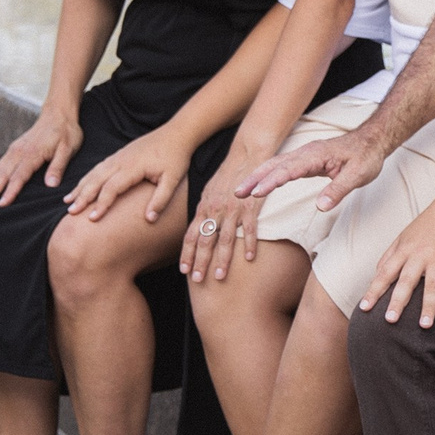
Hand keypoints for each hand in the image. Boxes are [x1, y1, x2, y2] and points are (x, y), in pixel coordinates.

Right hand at [0, 111, 81, 207]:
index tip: (1, 204)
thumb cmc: (66, 132)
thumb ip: (58, 166)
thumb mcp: (68, 149)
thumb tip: (51, 185)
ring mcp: (14, 151)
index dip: (10, 191)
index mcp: (32, 153)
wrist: (58, 113)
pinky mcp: (13, 150)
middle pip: (1, 175)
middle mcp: (18, 152)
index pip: (19, 176)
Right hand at [62, 126, 194, 223]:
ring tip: (68, 201)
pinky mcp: (118, 155)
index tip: (92, 219)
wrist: (176, 134)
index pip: (111, 188)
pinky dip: (86, 178)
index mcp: (132, 167)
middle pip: (96, 180)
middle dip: (82, 197)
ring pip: (93, 173)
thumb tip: (149, 220)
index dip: (101, 204)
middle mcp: (120, 161)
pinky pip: (98, 168)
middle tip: (71, 212)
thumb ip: (161, 200)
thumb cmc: (175, 157)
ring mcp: (117, 157)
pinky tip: (80, 186)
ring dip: (80, 187)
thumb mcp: (173, 180)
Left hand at [179, 161, 262, 282]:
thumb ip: (205, 209)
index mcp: (204, 207)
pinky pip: (249, 229)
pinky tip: (249, 258)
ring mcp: (233, 210)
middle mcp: (215, 210)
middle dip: (200, 262)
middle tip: (197, 280)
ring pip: (224, 239)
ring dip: (222, 260)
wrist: (247, 155)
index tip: (183, 270)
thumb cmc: (229, 173)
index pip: (190, 234)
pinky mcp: (250, 207)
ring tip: (220, 276)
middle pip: (205, 240)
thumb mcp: (210, 190)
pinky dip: (249, 244)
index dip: (186, 253)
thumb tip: (199, 226)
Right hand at [236, 127, 385, 211]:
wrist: (372, 141)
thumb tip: (320, 207)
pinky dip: (268, 175)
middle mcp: (306, 153)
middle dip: (254, 178)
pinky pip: (282, 167)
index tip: (256, 193)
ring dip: (257, 176)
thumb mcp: (358, 175)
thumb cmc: (366, 157)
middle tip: (237, 193)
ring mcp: (304, 155)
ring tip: (241, 191)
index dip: (272, 181)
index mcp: (316, 155)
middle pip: (274, 165)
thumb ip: (339, 190)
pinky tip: (260, 184)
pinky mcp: (305, 161)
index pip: (289, 169)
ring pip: (275, 165)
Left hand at [361, 206, 434, 327]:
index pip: (385, 273)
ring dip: (429, 305)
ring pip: (433, 283)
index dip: (374, 291)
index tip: (364, 309)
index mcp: (404, 250)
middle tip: (390, 320)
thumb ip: (389, 255)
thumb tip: (376, 274)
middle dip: (398, 301)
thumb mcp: (404, 236)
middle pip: (407, 280)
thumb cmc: (428, 223)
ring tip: (425, 325)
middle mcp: (419, 254)